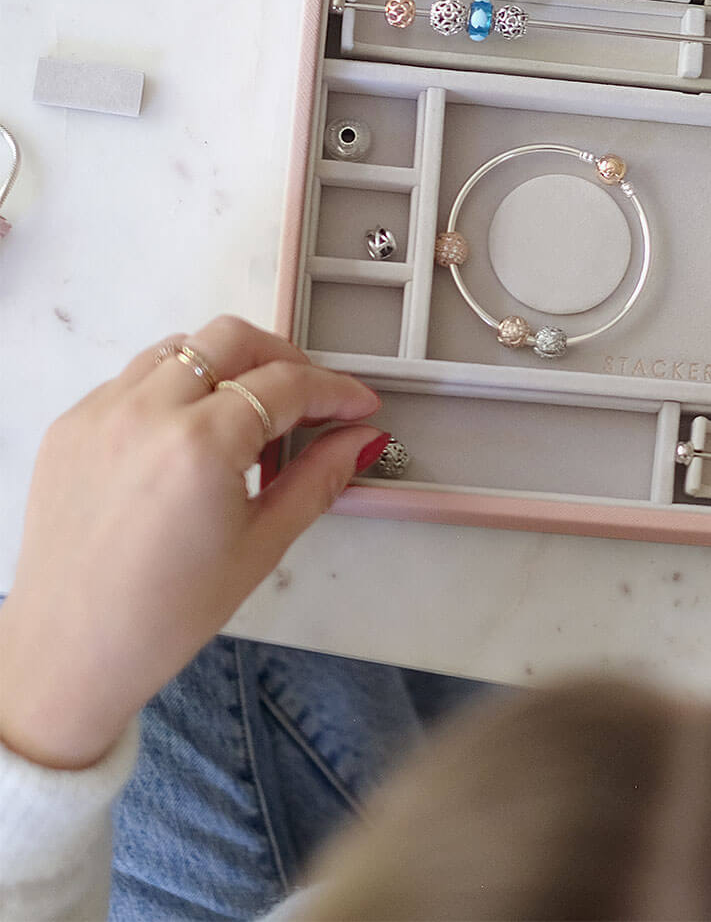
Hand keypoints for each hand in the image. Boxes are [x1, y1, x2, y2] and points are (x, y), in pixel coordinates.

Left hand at [0, 316, 387, 769]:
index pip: (287, 383)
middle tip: (311, 399)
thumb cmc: (167, 613)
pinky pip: (135, 378)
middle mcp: (145, 412)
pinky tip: (194, 435)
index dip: (336, 391)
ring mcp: (100, 413)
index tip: (359, 407)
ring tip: (251, 415)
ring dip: (228, 365)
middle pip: (233, 338)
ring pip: (181, 347)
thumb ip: (319, 477)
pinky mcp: (71, 426)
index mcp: (199, 444)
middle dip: (284, 358)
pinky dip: (177, 388)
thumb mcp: (263, 545)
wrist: (69, 653)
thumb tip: (361, 437)